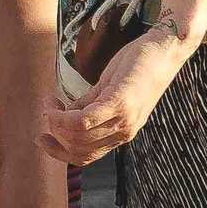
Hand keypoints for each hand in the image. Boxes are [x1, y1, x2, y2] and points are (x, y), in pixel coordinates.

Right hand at [39, 28, 187, 166]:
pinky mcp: (120, 102)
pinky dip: (63, 114)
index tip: (41, 137)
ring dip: (54, 122)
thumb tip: (65, 113)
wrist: (165, 50)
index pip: (85, 157)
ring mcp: (124, 119)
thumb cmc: (138, 67)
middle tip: (46, 111)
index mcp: (121, 132)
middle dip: (53, 133)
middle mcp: (124, 131)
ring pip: (77, 135)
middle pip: (77, 149)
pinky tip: (56, 101)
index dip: (58, 152)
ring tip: (50, 104)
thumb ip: (89, 105)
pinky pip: (84, 119)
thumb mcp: (109, 91)